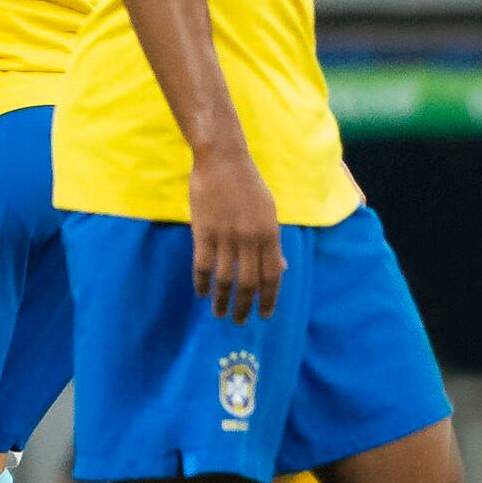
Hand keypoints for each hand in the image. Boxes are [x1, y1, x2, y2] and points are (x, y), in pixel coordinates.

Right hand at [188, 146, 283, 322]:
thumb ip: (274, 243)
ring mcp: (226, 236)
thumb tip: (281, 269)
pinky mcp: (203, 231)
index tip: (264, 315)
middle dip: (245, 306)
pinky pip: (202, 264)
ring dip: (222, 299)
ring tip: (219, 313)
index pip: (272, 276)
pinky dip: (201, 282)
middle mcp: (250, 239)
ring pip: (224, 278)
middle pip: (249, 282)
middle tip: (240, 321)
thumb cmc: (249, 186)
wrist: (223, 161)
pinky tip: (200, 293)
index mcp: (270, 234)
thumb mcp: (269, 214)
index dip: (269, 299)